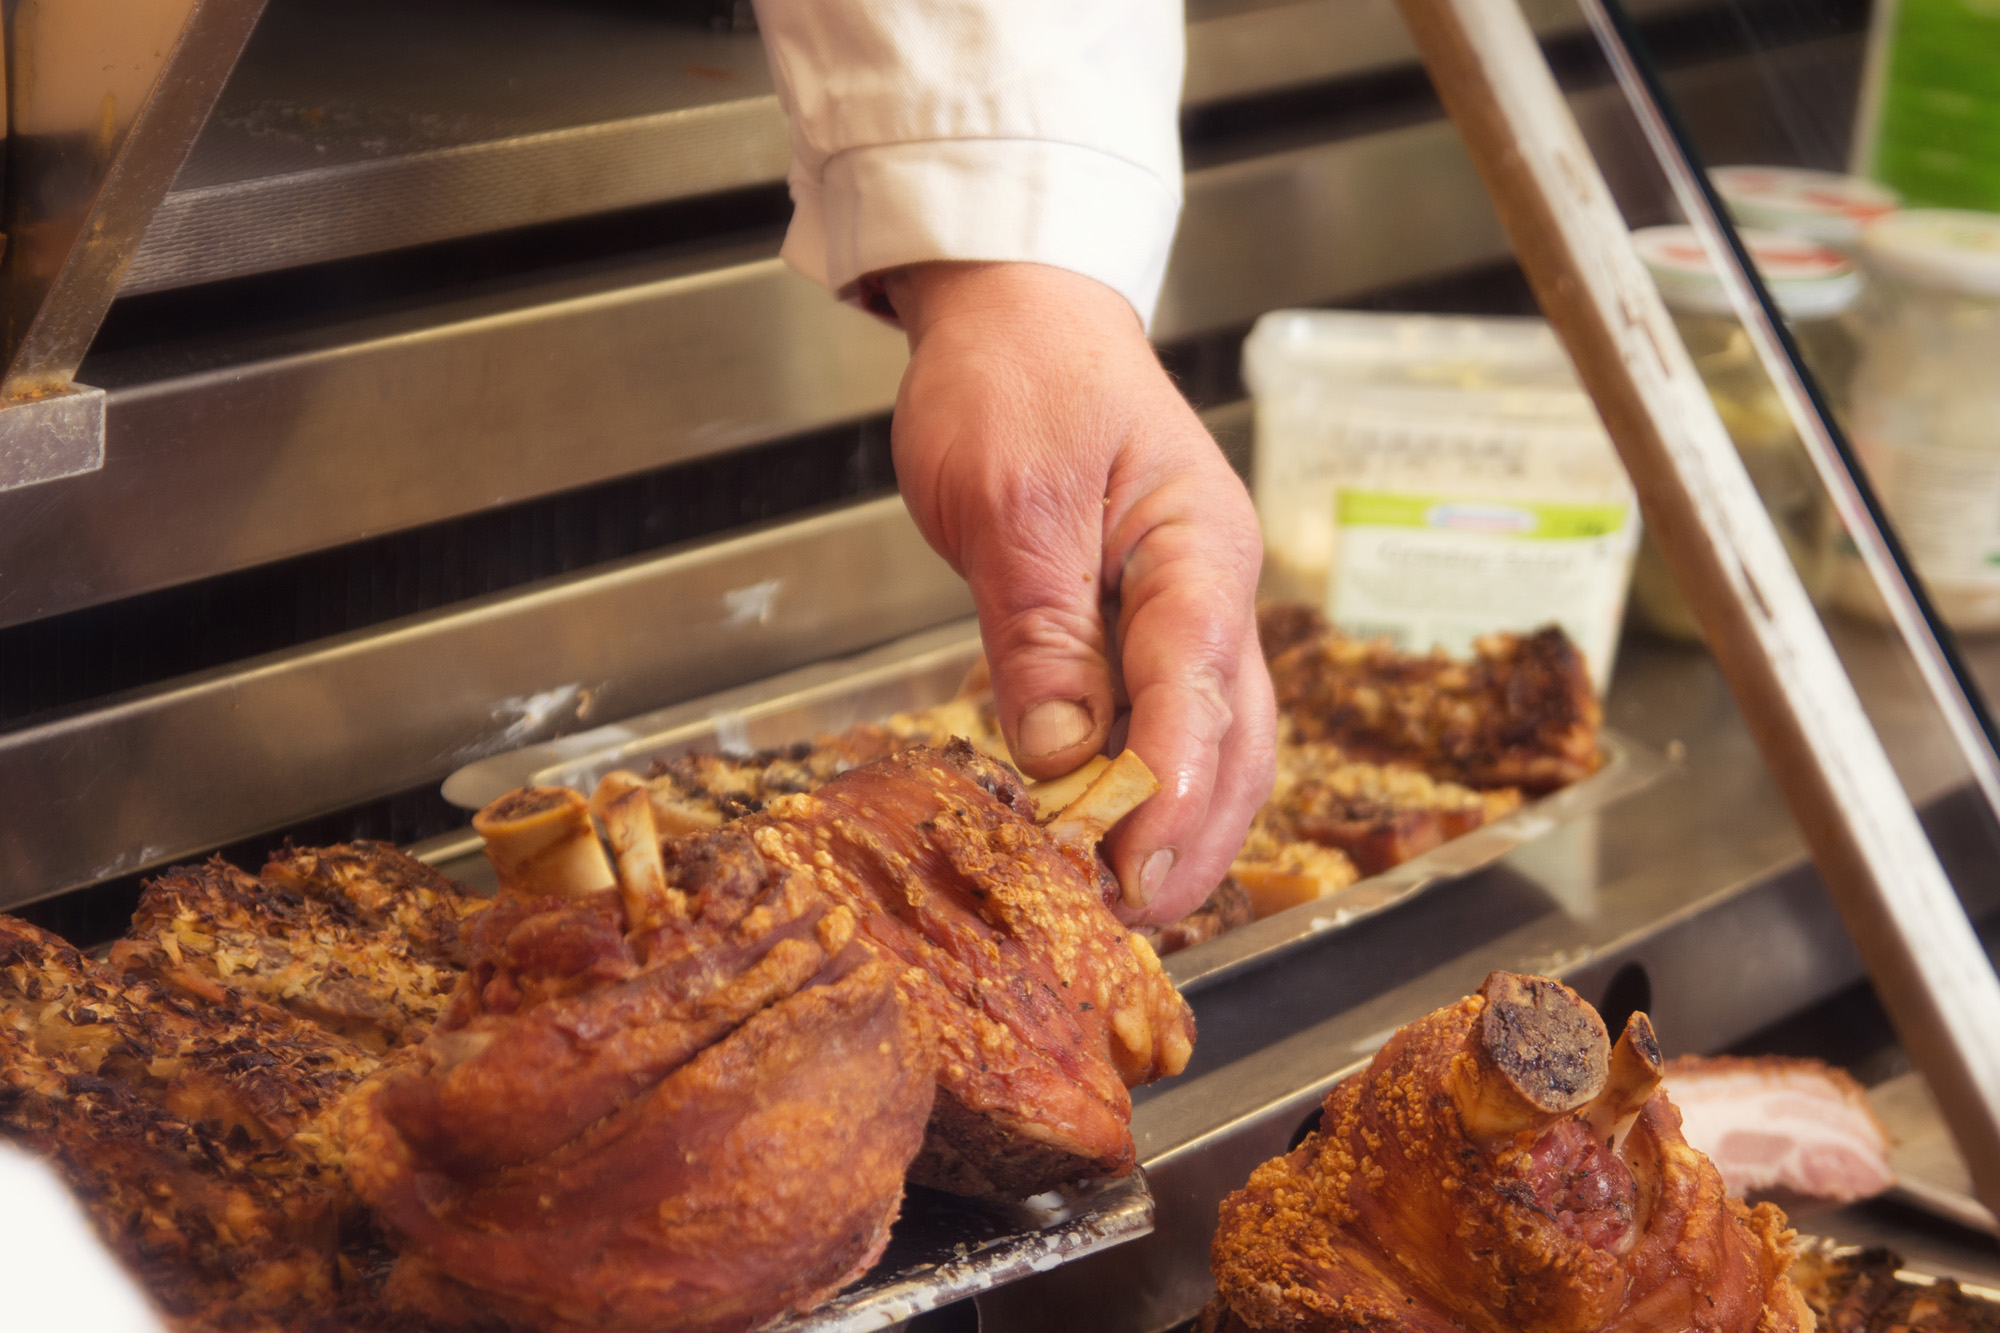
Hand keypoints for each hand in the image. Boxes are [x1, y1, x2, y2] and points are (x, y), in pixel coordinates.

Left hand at [879, 261, 1275, 923]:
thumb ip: (1038, 631)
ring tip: (1129, 903)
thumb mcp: (1008, 497)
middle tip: (1134, 916)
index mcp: (1196, 543)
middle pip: (1237, 736)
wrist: (1018, 316)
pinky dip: (1149, 789)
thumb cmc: (1016, 379)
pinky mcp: (1146, 626)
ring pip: (1218, 741)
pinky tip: (1112, 837)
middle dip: (1194, 835)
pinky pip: (1168, 722)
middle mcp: (1212, 586)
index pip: (1194, 686)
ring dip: (1184, 826)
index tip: (1128, 872)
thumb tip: (1059, 759)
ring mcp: (1189, 609)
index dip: (1167, 789)